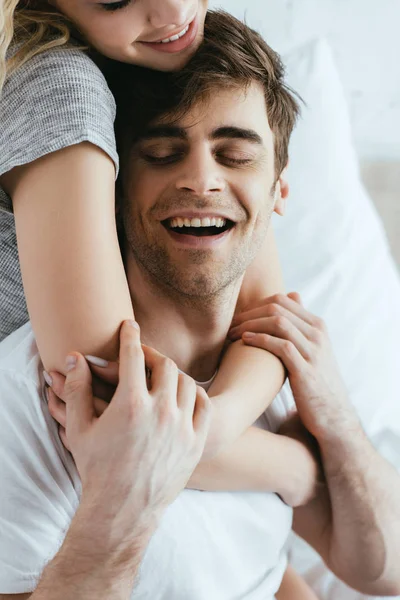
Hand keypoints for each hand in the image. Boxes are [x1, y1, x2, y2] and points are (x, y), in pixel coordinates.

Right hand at [46, 320, 211, 547]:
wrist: (123, 510)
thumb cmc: (97, 469)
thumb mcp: (79, 429)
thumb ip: (78, 389)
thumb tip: (76, 357)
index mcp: (131, 404)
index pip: (134, 355)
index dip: (130, 335)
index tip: (129, 326)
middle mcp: (161, 411)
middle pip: (165, 364)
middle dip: (152, 354)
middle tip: (143, 355)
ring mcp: (183, 426)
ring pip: (186, 382)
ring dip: (173, 374)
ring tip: (161, 376)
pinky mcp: (196, 441)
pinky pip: (204, 404)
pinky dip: (194, 393)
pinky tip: (183, 394)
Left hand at [229, 293, 352, 438]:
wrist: (334, 416)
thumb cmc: (316, 383)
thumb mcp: (311, 351)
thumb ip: (299, 329)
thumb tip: (288, 302)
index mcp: (318, 326)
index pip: (283, 300)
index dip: (255, 304)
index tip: (238, 316)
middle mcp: (318, 334)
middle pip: (278, 308)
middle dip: (249, 313)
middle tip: (230, 324)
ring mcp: (314, 351)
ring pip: (278, 323)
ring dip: (250, 325)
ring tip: (232, 333)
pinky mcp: (306, 370)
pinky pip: (280, 346)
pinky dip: (260, 340)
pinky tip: (244, 342)